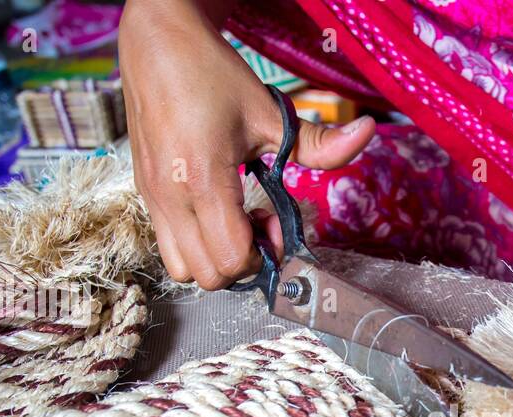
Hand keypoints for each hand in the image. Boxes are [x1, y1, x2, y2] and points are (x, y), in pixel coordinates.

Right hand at [119, 0, 373, 288]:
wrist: (157, 42)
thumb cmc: (212, 75)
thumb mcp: (271, 112)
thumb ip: (320, 142)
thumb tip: (367, 133)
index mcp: (203, 179)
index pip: (231, 258)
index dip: (262, 253)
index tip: (274, 218)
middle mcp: (170, 196)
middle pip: (210, 276)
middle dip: (242, 260)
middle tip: (258, 221)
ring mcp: (152, 198)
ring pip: (184, 270)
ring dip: (215, 256)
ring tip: (233, 219)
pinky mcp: (145, 194)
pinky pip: (169, 247)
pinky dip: (196, 243)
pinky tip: (214, 208)